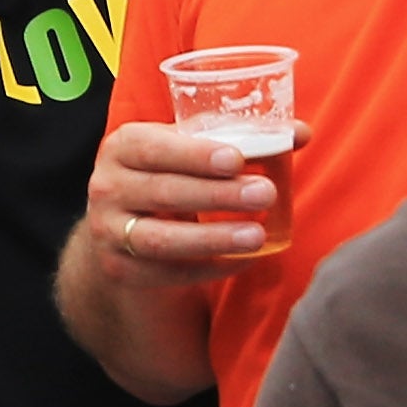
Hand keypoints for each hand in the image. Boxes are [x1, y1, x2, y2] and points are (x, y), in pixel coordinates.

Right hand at [74, 117, 285, 295]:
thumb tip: (300, 133)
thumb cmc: (169, 173)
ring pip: (161, 239)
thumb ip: (241, 139)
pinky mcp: (119, 269)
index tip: (237, 160)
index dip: (194, 155)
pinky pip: (168, 273)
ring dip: (213, 238)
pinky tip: (244, 260)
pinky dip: (209, 268)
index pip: (154, 148)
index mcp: (123, 147)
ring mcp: (108, 231)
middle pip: (164, 193)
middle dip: (218, 195)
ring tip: (258, 235)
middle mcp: (106, 187)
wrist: (121, 221)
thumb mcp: (190, 149)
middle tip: (265, 194)